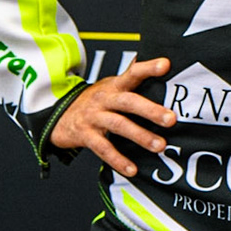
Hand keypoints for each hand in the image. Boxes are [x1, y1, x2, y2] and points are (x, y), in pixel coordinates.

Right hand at [49, 57, 174, 177]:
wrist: (59, 116)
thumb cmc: (97, 100)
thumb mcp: (113, 85)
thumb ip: (134, 76)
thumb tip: (165, 61)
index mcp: (115, 85)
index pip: (133, 73)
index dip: (148, 68)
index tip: (165, 65)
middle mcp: (104, 99)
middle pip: (128, 102)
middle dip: (151, 110)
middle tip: (171, 119)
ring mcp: (94, 117)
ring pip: (119, 125)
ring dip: (141, 136)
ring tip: (160, 146)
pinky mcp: (85, 135)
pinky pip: (103, 149)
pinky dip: (118, 160)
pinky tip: (132, 170)